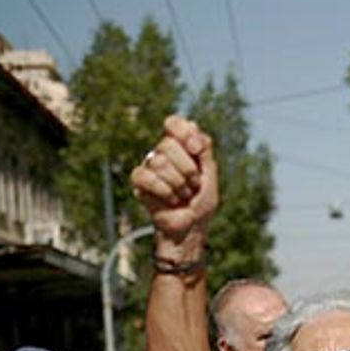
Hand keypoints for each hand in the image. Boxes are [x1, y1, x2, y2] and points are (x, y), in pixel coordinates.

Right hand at [130, 115, 217, 255]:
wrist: (191, 227)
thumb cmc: (201, 202)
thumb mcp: (210, 174)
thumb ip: (204, 149)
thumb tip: (192, 125)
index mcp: (181, 146)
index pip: (173, 122)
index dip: (184, 133)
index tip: (197, 150)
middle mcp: (162, 152)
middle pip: (167, 144)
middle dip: (187, 169)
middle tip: (193, 185)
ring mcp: (149, 166)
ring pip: (158, 161)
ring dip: (178, 184)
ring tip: (184, 196)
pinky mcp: (139, 181)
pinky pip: (146, 177)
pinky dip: (165, 192)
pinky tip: (171, 200)